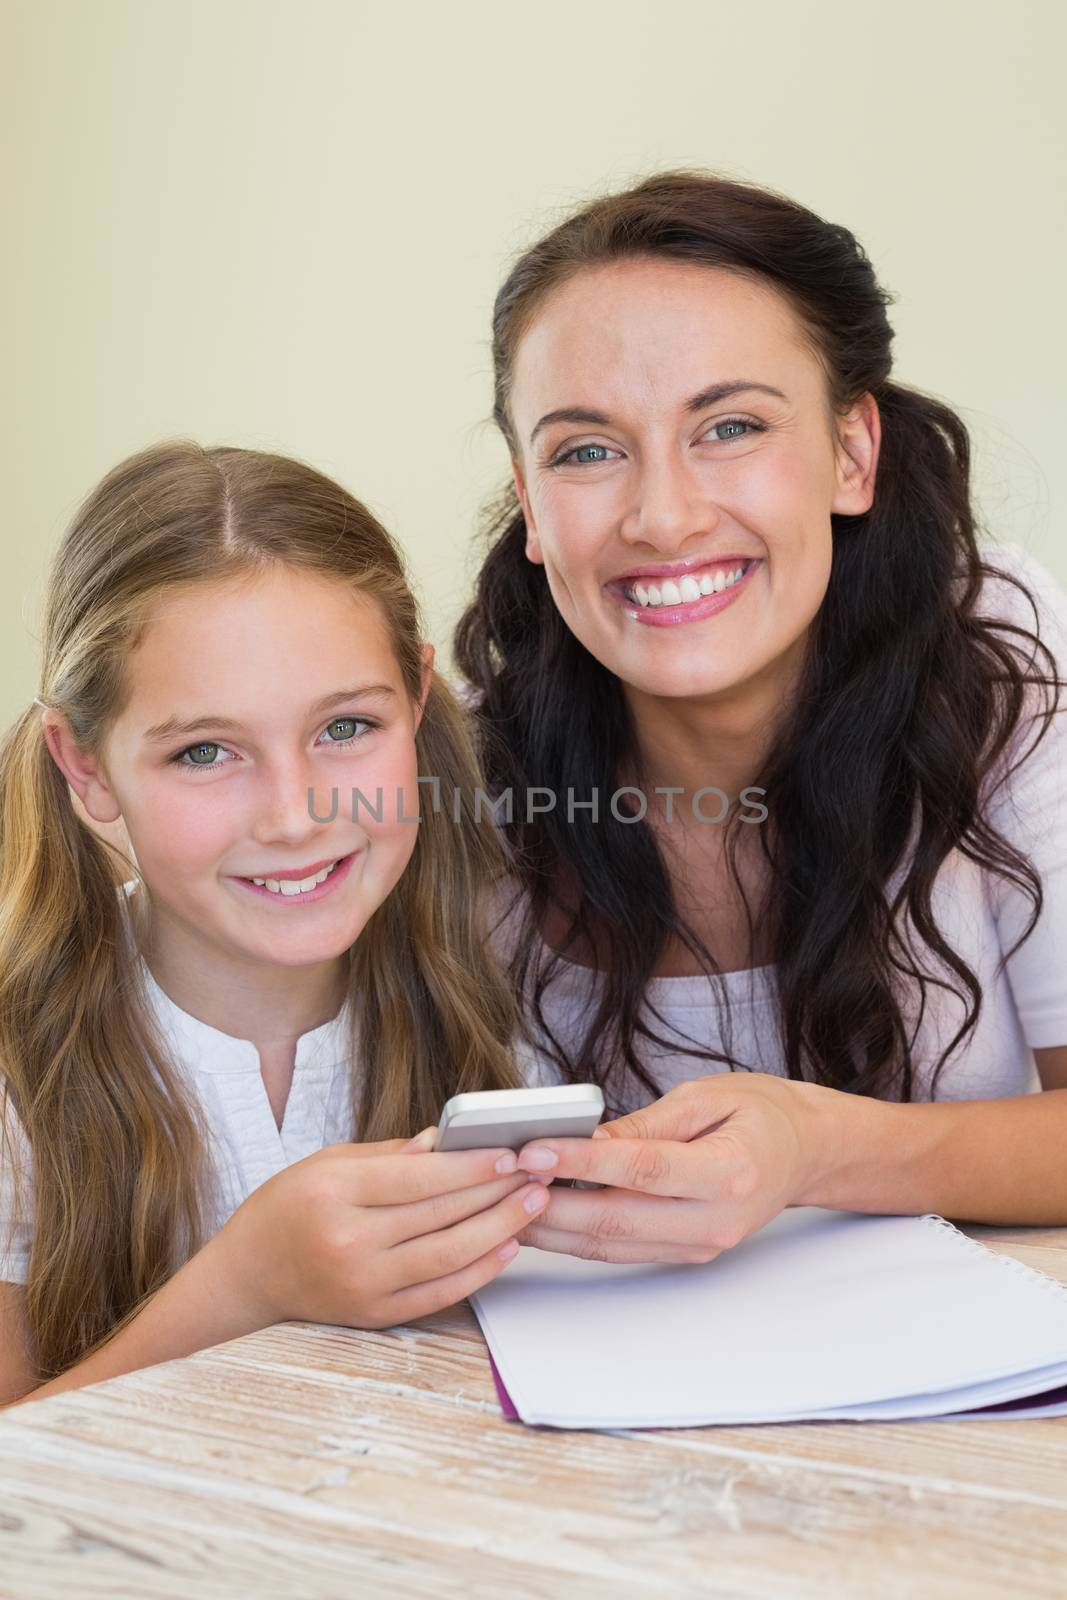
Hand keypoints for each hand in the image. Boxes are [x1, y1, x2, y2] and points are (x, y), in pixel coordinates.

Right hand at [215, 1133, 549, 1328]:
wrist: (247, 1278)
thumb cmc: (287, 1208)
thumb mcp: (325, 1163)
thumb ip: (388, 1155)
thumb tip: (444, 1142)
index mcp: (333, 1193)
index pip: (418, 1178)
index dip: (471, 1165)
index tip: (509, 1152)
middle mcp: (348, 1241)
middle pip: (440, 1215)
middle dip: (497, 1190)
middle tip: (536, 1170)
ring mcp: (362, 1284)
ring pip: (449, 1255)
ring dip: (501, 1228)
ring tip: (534, 1203)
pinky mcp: (374, 1315)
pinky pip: (440, 1294)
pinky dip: (479, 1271)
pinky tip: (508, 1246)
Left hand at [514, 1074, 835, 1263]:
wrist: (805, 1153)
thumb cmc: (761, 1114)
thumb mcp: (706, 1098)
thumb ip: (644, 1125)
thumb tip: (583, 1141)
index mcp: (728, 1173)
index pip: (640, 1170)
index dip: (581, 1163)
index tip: (532, 1149)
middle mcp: (714, 1221)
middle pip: (615, 1221)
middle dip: (549, 1203)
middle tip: (499, 1180)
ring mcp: (699, 1245)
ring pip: (609, 1246)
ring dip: (551, 1227)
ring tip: (504, 1199)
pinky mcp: (684, 1254)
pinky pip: (619, 1250)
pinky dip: (574, 1236)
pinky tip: (540, 1214)